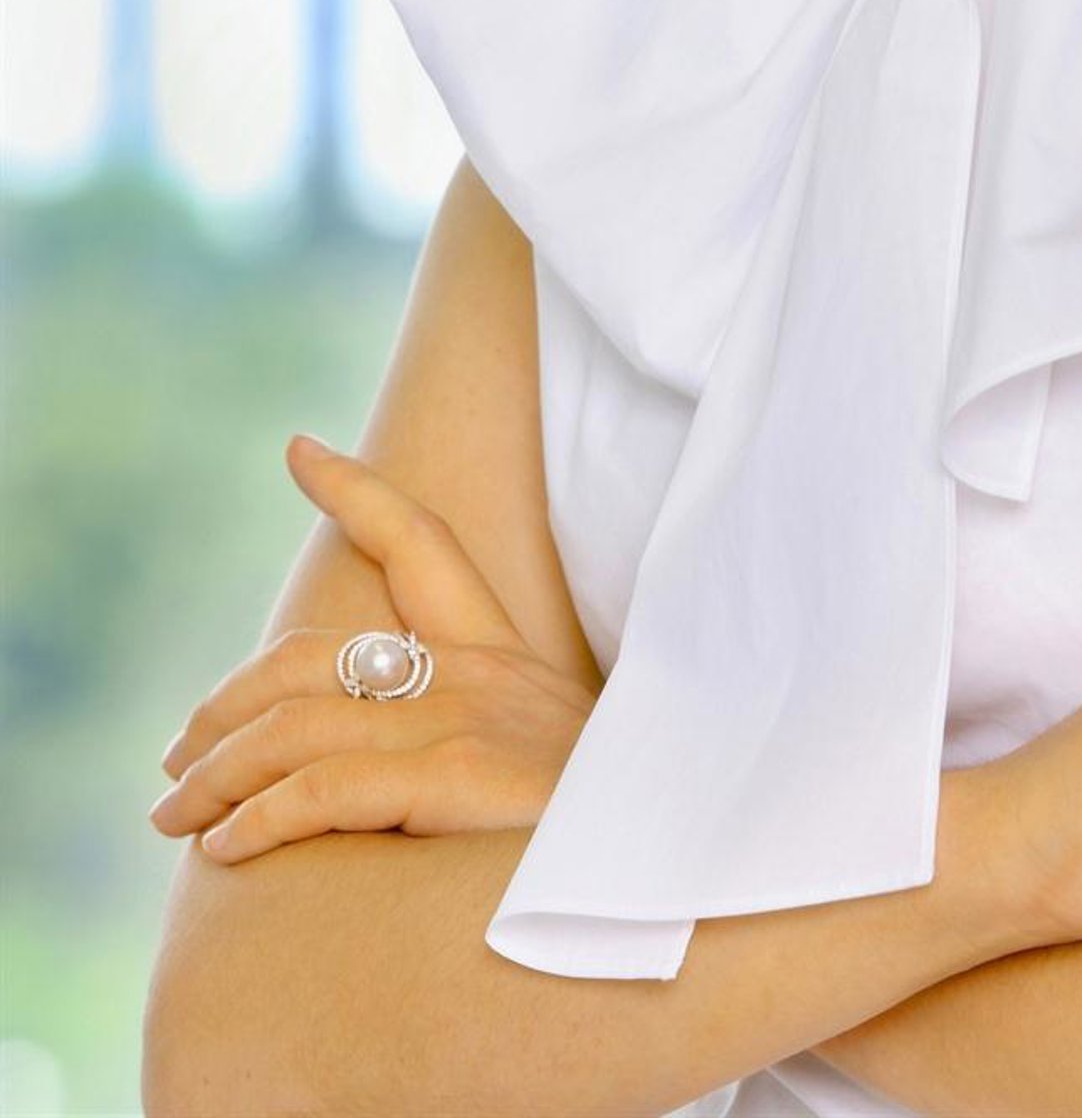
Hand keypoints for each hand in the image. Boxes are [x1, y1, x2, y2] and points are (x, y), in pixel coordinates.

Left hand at [147, 437, 598, 863]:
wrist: (678, 860)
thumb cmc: (611, 834)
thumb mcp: (551, 770)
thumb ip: (486, 749)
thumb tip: (404, 780)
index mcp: (504, 660)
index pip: (423, 546)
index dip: (356, 493)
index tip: (299, 450)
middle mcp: (480, 674)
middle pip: (313, 658)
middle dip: (228, 701)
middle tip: (179, 753)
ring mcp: (467, 721)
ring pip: (297, 728)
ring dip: (215, 776)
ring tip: (173, 816)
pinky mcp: (457, 779)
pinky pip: (320, 790)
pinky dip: (256, 819)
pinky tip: (224, 849)